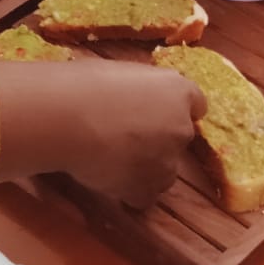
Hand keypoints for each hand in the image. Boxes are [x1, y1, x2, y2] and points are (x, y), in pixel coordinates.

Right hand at [57, 60, 205, 208]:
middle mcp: (181, 127)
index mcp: (178, 91)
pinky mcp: (148, 190)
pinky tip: (105, 174)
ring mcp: (167, 163)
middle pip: (178, 136)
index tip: (154, 109)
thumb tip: (135, 98)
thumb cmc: (87, 83)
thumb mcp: (121, 71)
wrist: (67, 117)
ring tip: (110, 157)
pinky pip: (144, 193)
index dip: (173, 107)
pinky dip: (129, 188)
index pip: (196, 103)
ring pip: (163, 168)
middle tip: (123, 132)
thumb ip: (141, 89)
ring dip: (145, 165)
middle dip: (158, 137)